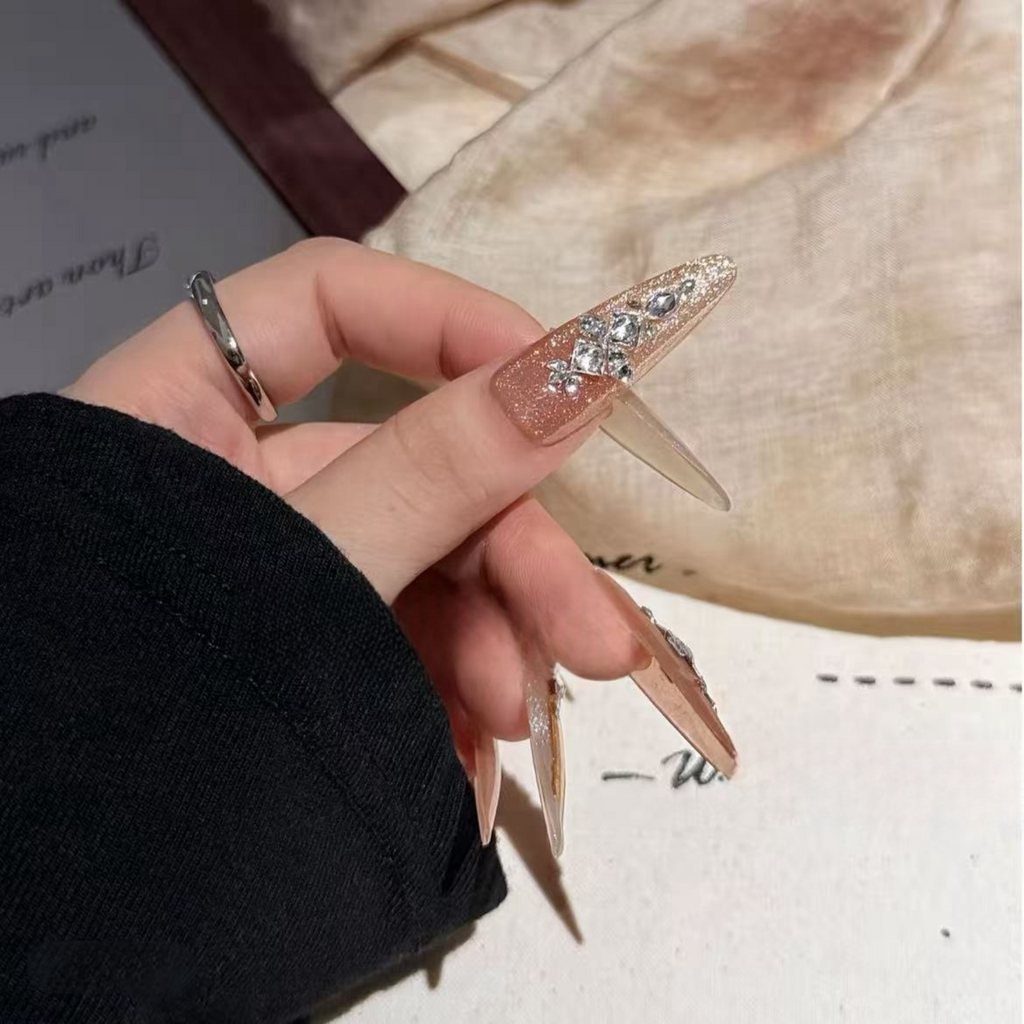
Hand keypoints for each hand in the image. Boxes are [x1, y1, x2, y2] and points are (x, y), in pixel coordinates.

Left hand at [67, 239, 644, 760]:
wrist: (78, 882)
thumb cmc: (159, 700)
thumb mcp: (310, 572)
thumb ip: (435, 472)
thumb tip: (582, 368)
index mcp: (185, 406)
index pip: (330, 300)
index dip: (453, 321)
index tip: (568, 381)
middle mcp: (237, 474)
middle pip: (414, 463)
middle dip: (513, 557)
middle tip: (597, 641)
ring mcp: (279, 563)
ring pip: (424, 560)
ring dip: (491, 638)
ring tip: (516, 721)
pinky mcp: (309, 642)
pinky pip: (399, 635)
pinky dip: (449, 683)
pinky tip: (476, 751)